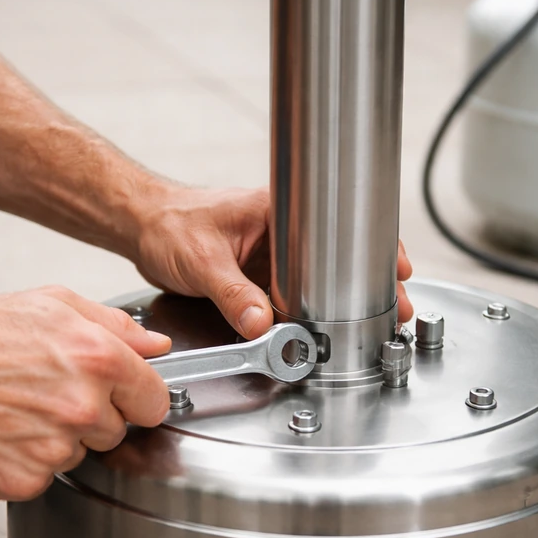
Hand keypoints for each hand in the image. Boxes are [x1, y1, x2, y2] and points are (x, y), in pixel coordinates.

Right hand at [0, 286, 171, 501]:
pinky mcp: (23, 480)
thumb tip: (156, 345)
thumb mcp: (51, 306)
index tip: (120, 396)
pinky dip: (26, 463)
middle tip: (48, 394)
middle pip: (118, 431)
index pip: (155, 401)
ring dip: (58, 440)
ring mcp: (54, 447)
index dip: (137, 398)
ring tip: (18, 409)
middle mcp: (82, 405)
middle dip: (93, 417)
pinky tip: (2, 434)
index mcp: (98, 357)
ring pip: (81, 455)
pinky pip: (45, 478)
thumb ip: (114, 326)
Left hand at [133, 184, 413, 339]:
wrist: (142, 227)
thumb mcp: (201, 260)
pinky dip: (306, 310)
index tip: (395, 268)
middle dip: (365, 283)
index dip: (370, 247)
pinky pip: (291, 294)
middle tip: (393, 308)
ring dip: (338, 301)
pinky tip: (319, 327)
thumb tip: (261, 324)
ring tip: (366, 323)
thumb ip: (232, 294)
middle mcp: (281, 230)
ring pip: (316, 279)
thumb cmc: (169, 224)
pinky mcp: (259, 275)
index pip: (337, 223)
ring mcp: (272, 254)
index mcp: (276, 210)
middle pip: (336, 256)